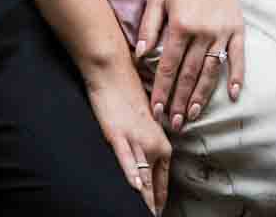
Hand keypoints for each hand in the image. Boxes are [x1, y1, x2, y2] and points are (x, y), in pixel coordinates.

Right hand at [84, 70, 171, 213]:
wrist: (114, 72)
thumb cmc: (128, 97)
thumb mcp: (144, 126)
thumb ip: (147, 147)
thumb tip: (145, 168)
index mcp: (162, 144)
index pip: (162, 182)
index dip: (159, 200)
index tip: (156, 214)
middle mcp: (154, 144)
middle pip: (152, 185)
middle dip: (151, 205)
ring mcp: (136, 140)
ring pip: (142, 177)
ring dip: (142, 199)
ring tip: (143, 215)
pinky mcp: (118, 135)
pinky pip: (126, 159)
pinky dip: (131, 173)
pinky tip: (134, 187)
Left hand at [136, 0, 245, 131]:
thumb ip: (148, 26)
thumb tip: (140, 55)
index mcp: (180, 25)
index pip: (168, 66)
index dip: (161, 90)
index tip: (156, 110)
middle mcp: (202, 31)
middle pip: (189, 74)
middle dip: (179, 101)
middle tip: (173, 124)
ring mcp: (222, 32)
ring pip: (211, 70)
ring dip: (201, 96)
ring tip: (192, 116)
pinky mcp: (238, 30)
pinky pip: (238, 57)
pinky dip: (236, 76)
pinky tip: (232, 95)